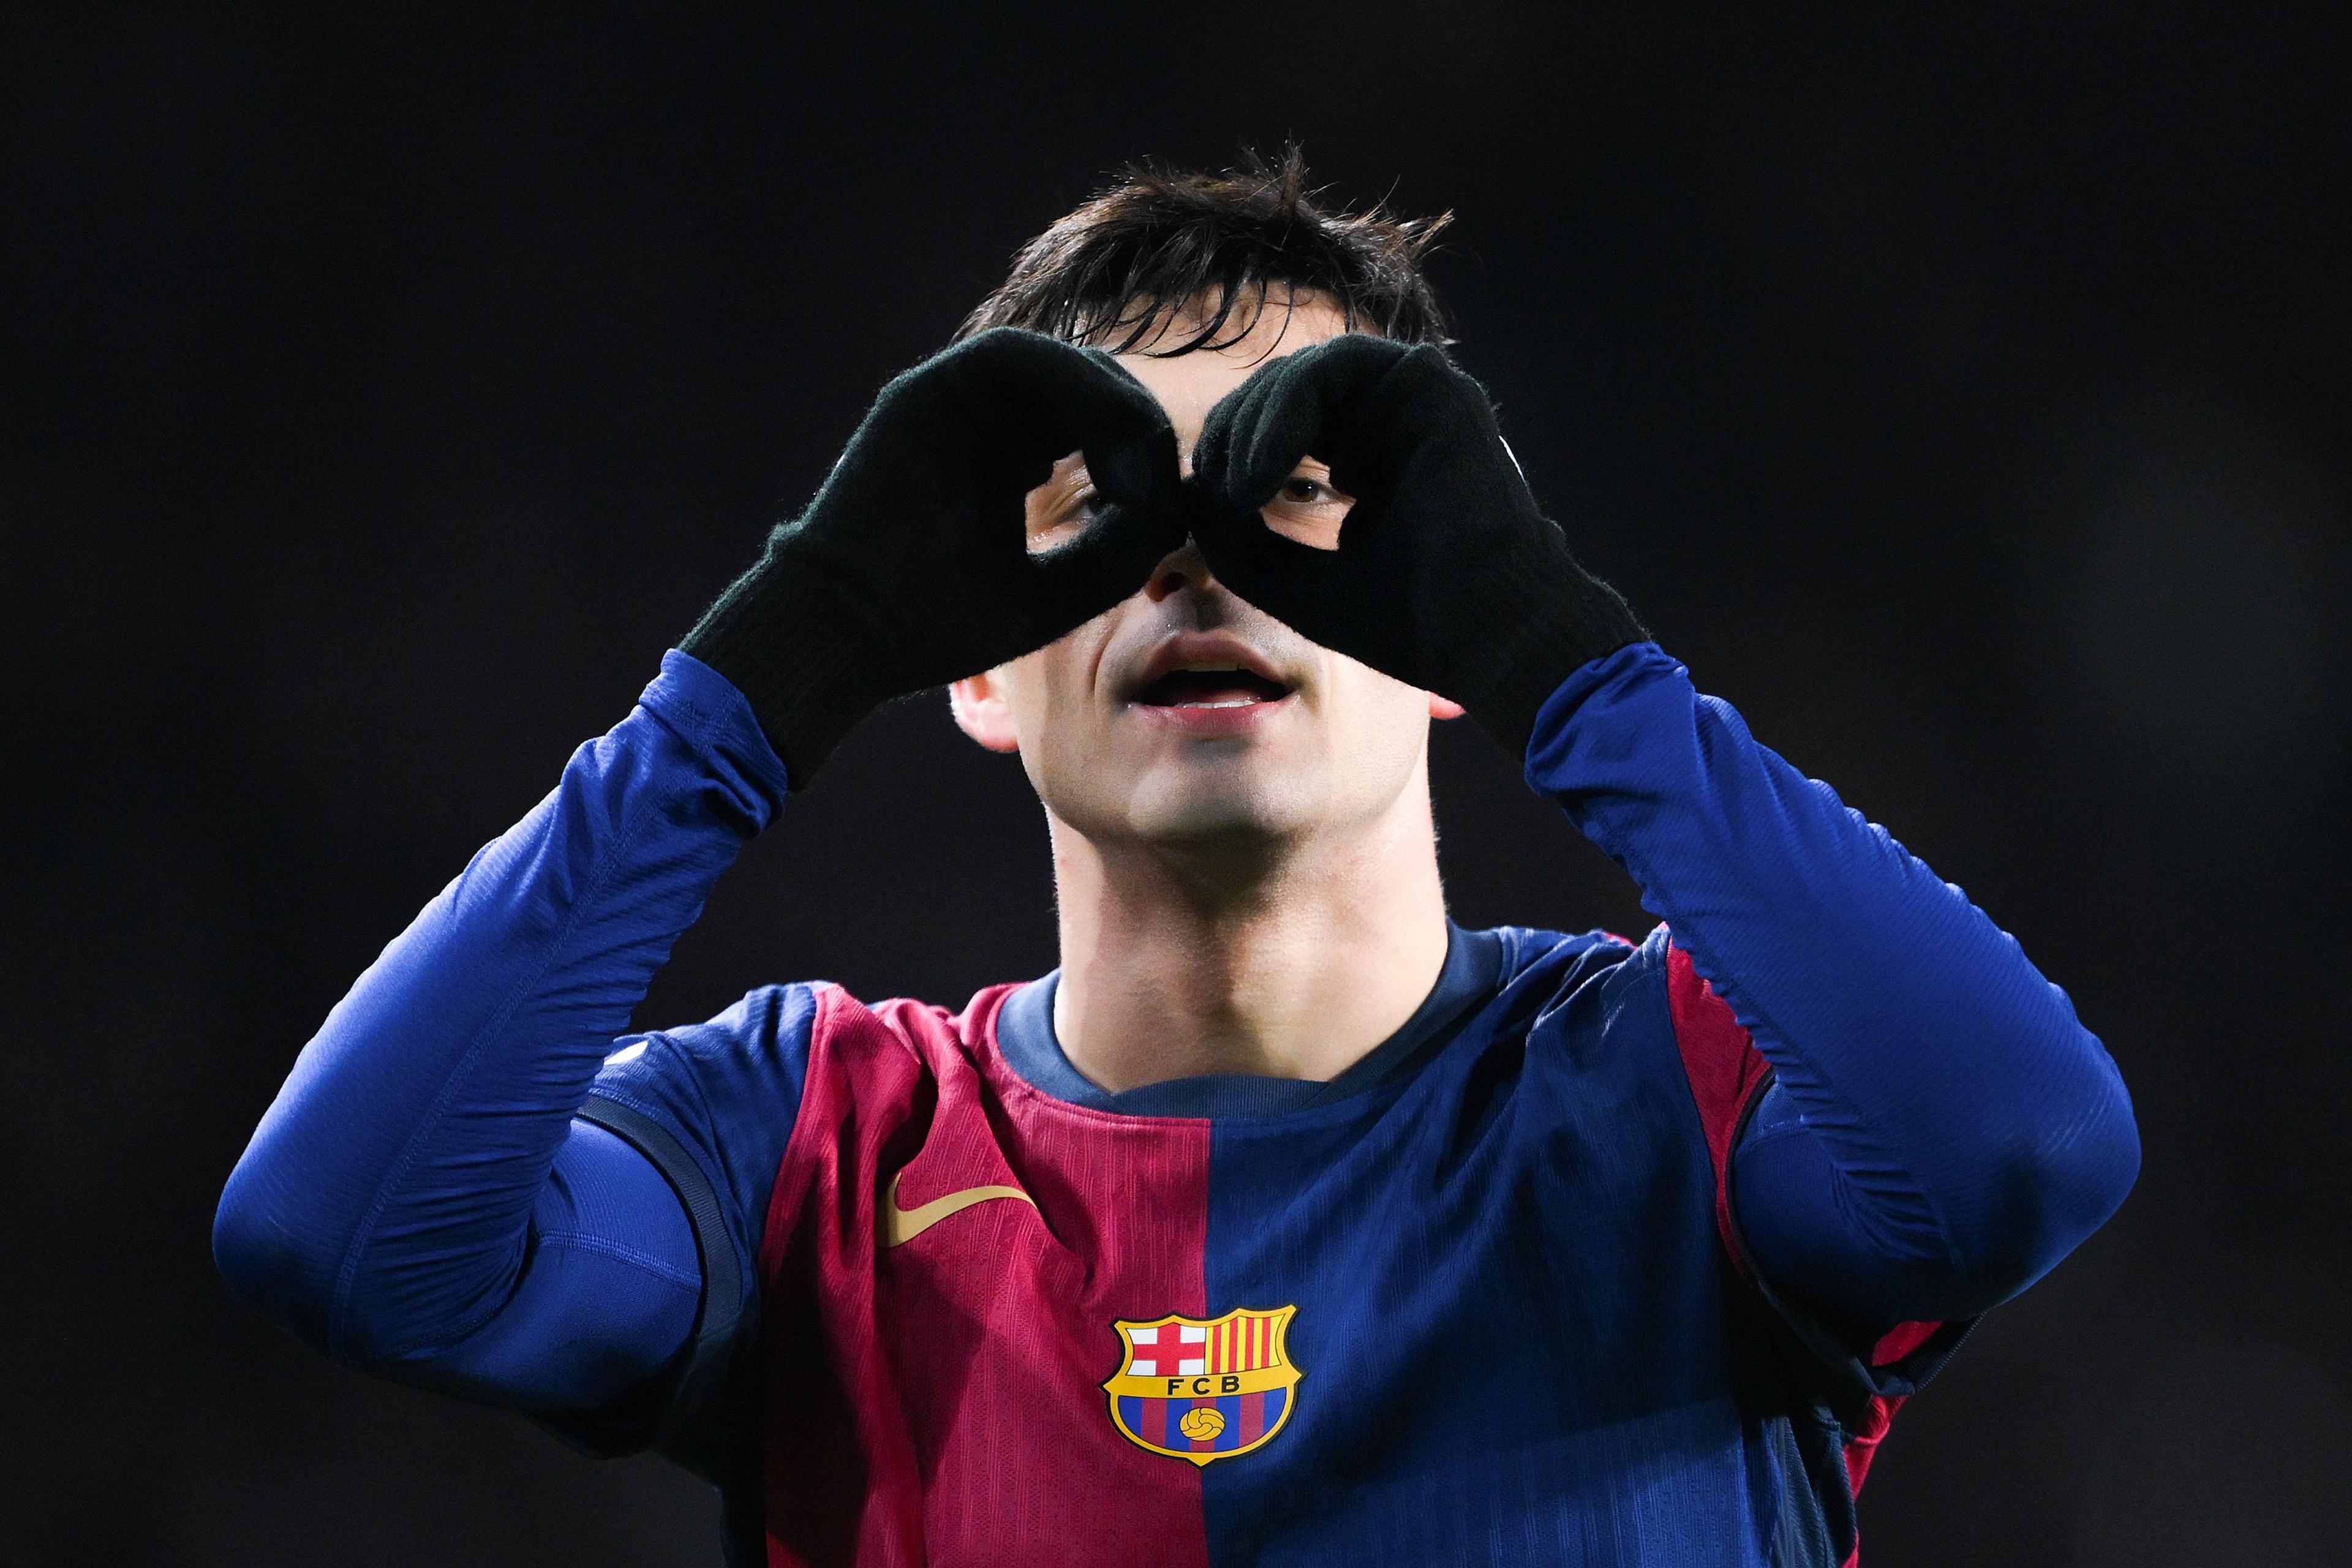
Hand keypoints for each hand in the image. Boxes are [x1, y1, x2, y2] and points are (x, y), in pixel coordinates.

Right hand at [681, 328, 1185, 784]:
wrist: (848, 636)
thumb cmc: (938, 627)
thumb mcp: (1056, 595)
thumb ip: (1118, 553)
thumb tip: (1175, 509)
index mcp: (1009, 465)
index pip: (1100, 430)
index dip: (1145, 461)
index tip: (1161, 517)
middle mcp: (985, 425)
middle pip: (1093, 390)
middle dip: (1140, 432)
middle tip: (1157, 494)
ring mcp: (955, 403)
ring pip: (1064, 364)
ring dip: (1117, 408)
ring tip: (1135, 477)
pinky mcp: (930, 390)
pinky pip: (1017, 353)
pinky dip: (1077, 383)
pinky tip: (1105, 445)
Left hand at [1191, 334, 1645, 755]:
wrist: (1488, 634)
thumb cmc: (1411, 623)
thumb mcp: (1296, 583)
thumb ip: (1240, 541)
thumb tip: (1185, 491)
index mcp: (1371, 465)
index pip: (1280, 434)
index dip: (1230, 462)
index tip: (1201, 513)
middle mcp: (1392, 426)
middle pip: (1284, 397)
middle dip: (1232, 439)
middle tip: (1207, 493)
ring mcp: (1413, 400)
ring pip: (1302, 374)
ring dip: (1250, 425)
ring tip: (1233, 488)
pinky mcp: (1428, 383)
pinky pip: (1332, 366)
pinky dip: (1282, 410)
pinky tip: (1257, 473)